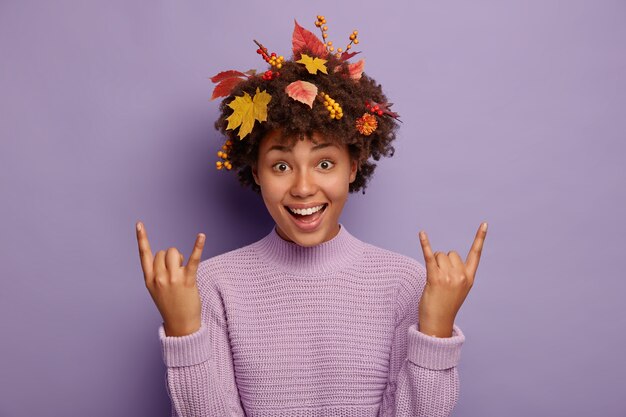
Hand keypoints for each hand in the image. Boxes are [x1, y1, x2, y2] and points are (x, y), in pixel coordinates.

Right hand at [135, 221, 204, 336]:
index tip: (139, 223)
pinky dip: (198, 246)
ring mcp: (173, 279)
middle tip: (176, 273)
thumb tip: (169, 255)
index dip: (141, 238)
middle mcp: (158, 278)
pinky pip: (193, 259)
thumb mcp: (156, 289)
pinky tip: (202, 236)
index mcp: (149, 279)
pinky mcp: (187, 281)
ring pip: (174, 252)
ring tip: (183, 271)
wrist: (180, 325)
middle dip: (171, 257)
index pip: (143, 255)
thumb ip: (157, 272)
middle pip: (164, 252)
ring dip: (180, 258)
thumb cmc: (170, 304)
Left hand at [417, 222, 486, 336]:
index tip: (485, 223)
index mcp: (469, 278)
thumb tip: (443, 256)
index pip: (476, 254)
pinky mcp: (434, 278)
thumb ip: (456, 273)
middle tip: (440, 280)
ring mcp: (448, 277)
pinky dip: (424, 243)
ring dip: (433, 263)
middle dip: (442, 261)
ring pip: (439, 255)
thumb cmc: (445, 306)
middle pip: (450, 253)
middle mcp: (461, 276)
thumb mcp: (458, 289)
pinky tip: (421, 233)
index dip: (480, 238)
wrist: (437, 324)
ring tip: (433, 281)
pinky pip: (429, 256)